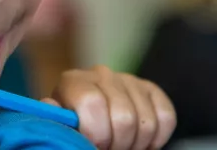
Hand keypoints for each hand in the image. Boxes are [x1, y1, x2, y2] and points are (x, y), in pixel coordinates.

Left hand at [45, 65, 175, 149]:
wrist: (90, 120)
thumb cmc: (72, 127)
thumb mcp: (60, 124)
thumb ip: (57, 119)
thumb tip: (50, 106)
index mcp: (74, 81)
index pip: (92, 102)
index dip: (96, 132)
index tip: (94, 145)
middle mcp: (101, 74)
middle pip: (123, 116)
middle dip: (118, 143)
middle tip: (110, 149)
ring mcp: (128, 79)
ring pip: (146, 120)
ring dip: (137, 143)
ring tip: (122, 146)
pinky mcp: (151, 89)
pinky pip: (166, 116)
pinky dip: (157, 137)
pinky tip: (140, 140)